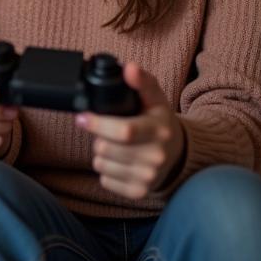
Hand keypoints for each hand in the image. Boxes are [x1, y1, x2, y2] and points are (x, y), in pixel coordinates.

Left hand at [77, 64, 185, 198]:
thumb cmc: (159, 122)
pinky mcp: (139, 192)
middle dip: (99, 137)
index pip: (123, 131)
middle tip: (108, 131)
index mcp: (159, 131)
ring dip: (101, 153)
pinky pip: (105, 180)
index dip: (97, 123)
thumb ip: (141, 81)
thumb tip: (129, 67)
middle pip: (105, 148)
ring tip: (116, 145)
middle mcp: (156, 157)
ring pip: (101, 163)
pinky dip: (106, 170)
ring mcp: (148, 177)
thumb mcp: (154, 99)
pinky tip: (120, 161)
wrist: (178, 154)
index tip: (82, 117)